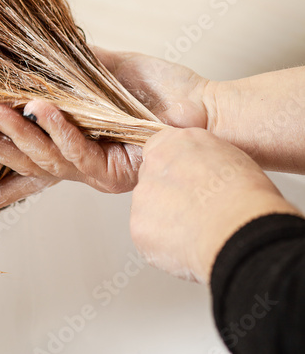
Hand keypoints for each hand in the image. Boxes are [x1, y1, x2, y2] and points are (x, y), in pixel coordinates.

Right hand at [0, 48, 211, 216]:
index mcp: (76, 138)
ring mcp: (96, 168)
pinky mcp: (115, 171)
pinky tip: (41, 110)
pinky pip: (79, 152)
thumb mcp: (111, 69)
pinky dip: (59, 131)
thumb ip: (78, 65)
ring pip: (46, 158)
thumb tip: (51, 49)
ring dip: (18, 134)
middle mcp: (81, 159)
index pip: (29, 160)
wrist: (203, 107)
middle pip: (28, 160)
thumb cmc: (162, 90)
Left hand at [130, 127, 299, 283]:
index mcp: (178, 141)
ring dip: (163, 220)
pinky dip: (162, 244)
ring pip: (148, 208)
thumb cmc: (247, 196)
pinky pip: (147, 235)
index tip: (187, 185)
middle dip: (166, 196)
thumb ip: (204, 159)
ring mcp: (143, 193)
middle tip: (192, 212)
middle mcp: (155, 162)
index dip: (175, 171)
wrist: (241, 228)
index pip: (160, 150)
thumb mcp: (230, 157)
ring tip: (195, 231)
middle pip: (151, 179)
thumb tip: (200, 173)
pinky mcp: (138, 224)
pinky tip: (187, 246)